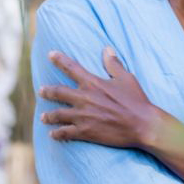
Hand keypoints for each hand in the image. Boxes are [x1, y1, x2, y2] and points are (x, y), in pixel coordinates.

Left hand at [39, 47, 158, 147]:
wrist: (142, 125)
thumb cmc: (136, 100)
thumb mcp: (126, 78)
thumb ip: (114, 64)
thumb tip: (107, 49)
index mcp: (93, 83)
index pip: (71, 68)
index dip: (59, 60)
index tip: (50, 54)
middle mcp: (84, 98)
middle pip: (58, 92)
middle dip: (47, 91)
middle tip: (41, 91)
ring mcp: (83, 116)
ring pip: (58, 114)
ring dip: (48, 115)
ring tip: (43, 117)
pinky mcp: (85, 132)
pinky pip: (65, 133)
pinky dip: (57, 134)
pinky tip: (53, 135)